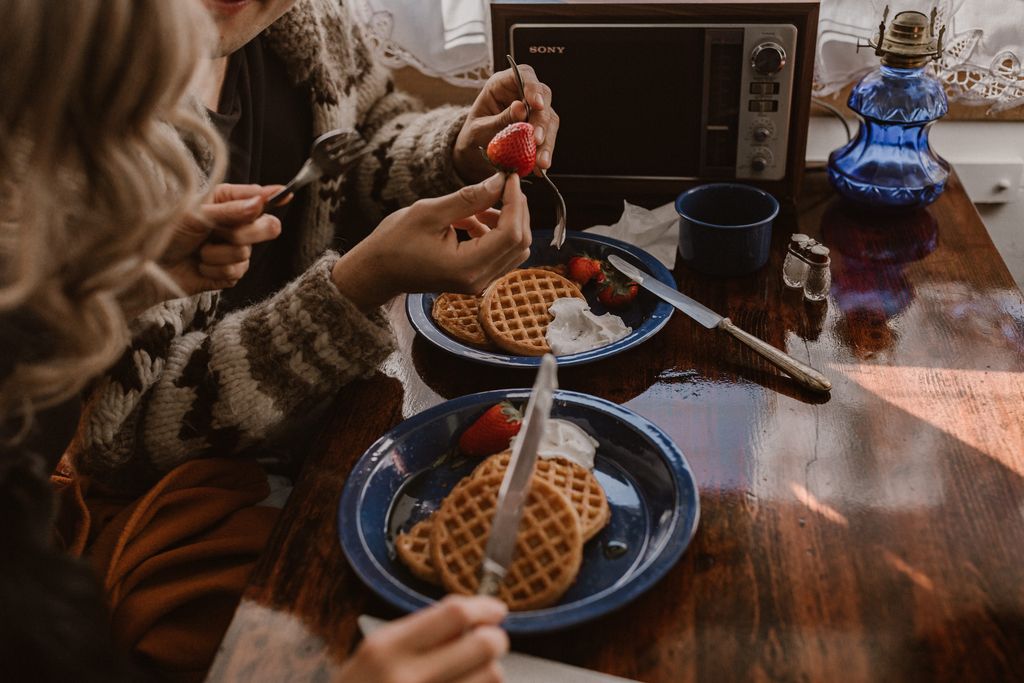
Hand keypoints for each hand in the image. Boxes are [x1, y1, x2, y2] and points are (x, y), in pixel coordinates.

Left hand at [160, 184, 283, 295]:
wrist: (146, 266)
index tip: (287, 194)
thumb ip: (229, 210)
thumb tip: (259, 203)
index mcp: (227, 202)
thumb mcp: (195, 214)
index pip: (259, 197)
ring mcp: (234, 249)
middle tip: (221, 234)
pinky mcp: (229, 273)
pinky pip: (236, 273)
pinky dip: (214, 271)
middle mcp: (234, 224)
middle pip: (267, 227)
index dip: (275, 196)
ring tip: (198, 253)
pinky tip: (200, 267)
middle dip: (244, 233)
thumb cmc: (164, 232)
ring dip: (218, 255)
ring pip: (246, 254)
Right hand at [332, 173, 530, 310]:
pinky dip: (495, 232)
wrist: (378, 271)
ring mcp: (479, 282)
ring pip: (514, 248)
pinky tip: (474, 218)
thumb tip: (499, 181)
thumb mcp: (430, 212)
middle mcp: (478, 280)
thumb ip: (469, 198)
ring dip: (507, 220)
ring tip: (483, 201)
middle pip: (519, 242)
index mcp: (467, 267)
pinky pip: (500, 253)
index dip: (515, 202)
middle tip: (504, 183)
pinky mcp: (475, 278)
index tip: (509, 177)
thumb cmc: (395, 242)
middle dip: (517, 210)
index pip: (510, 234)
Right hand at [333, 596, 508, 682]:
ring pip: (491, 676)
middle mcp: (406, 679)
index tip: (495, 610)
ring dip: (489, 670)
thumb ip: (422, 630)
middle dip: (495, 638)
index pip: (454, 615)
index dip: (483, 608)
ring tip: (471, 671)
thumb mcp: (377, 651)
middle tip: (491, 639)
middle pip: (483, 645)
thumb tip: (476, 613)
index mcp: (387, 649)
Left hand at [453, 64, 558, 182]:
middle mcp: (520, 95)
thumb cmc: (473, 136)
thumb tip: (521, 108)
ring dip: (547, 141)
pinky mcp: (538, 129)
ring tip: (540, 161)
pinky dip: (545, 153)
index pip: (523, 75)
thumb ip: (500, 120)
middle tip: (536, 140)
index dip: (533, 87)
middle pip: (543, 98)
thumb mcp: (479, 129)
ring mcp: (532, 112)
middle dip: (542, 121)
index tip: (537, 105)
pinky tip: (541, 166)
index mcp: (502, 85)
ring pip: (550, 120)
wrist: (473, 154)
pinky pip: (548, 138)